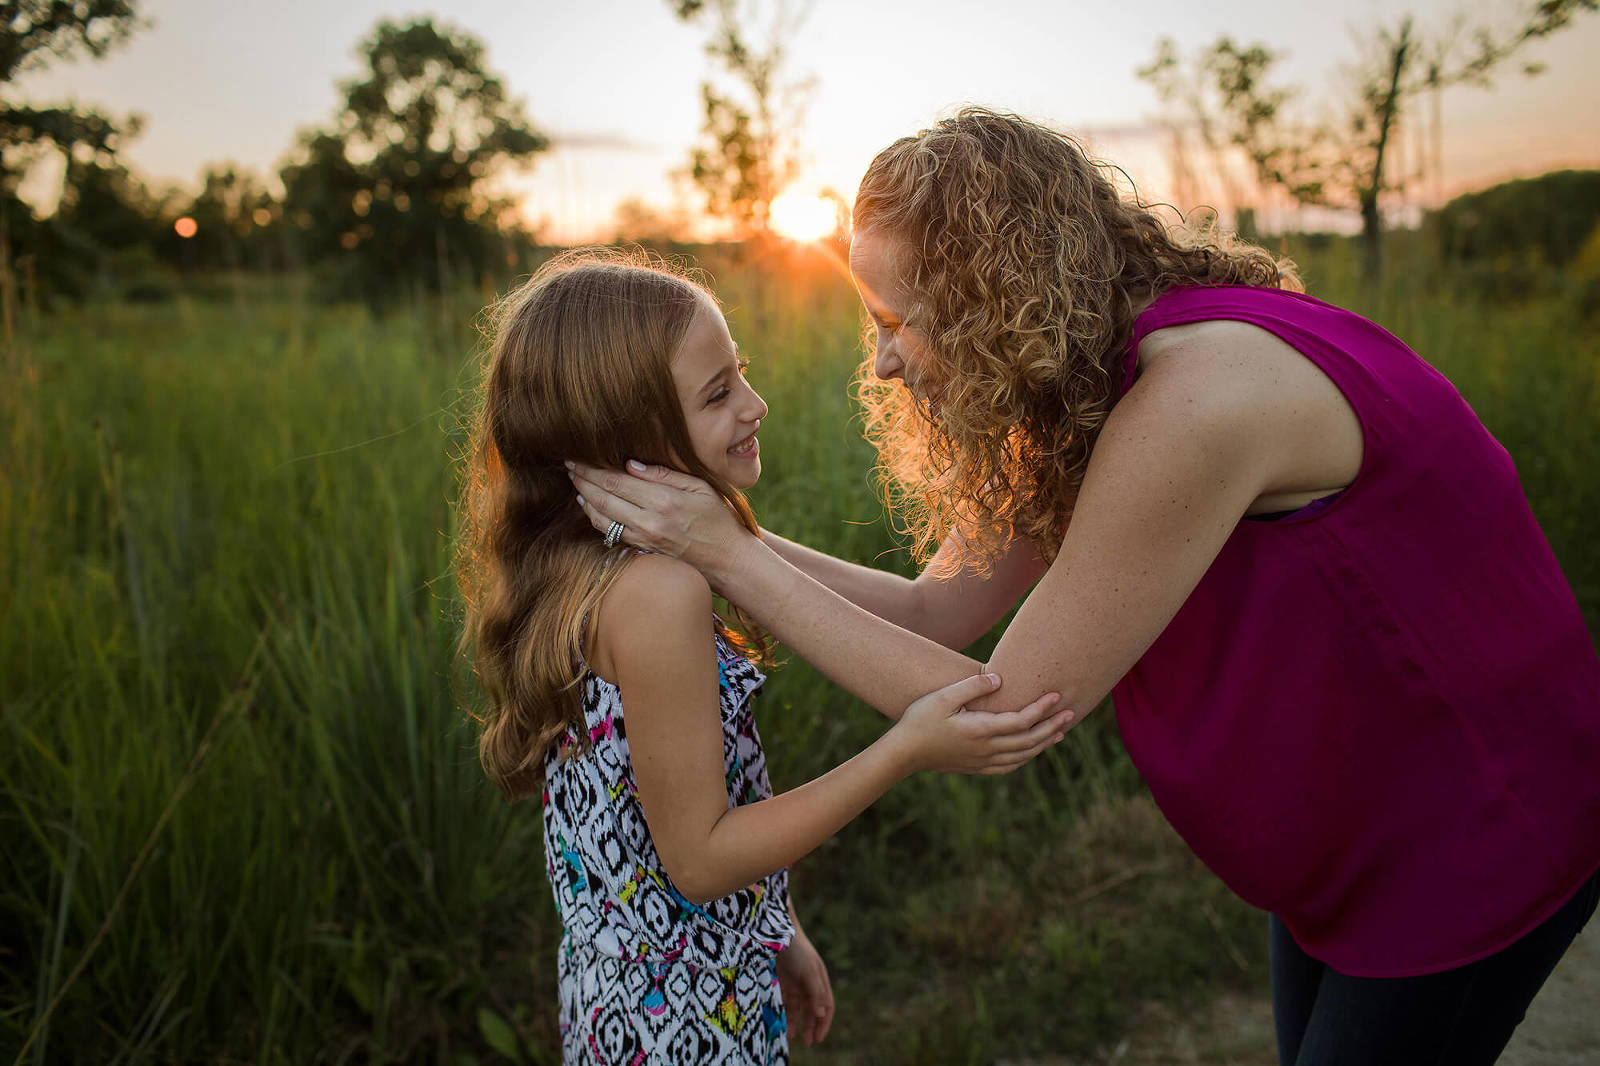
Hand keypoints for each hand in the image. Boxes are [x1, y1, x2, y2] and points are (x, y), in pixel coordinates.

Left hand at [567, 459, 747, 569]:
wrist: (726, 558)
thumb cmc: (717, 518)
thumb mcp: (699, 487)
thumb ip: (664, 474)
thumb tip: (630, 465)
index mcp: (663, 501)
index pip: (616, 482)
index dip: (592, 469)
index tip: (577, 456)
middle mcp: (649, 522)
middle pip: (603, 498)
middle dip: (582, 480)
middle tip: (569, 465)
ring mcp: (643, 538)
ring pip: (601, 518)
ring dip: (584, 499)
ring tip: (575, 482)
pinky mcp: (642, 549)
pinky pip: (610, 532)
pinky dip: (595, 517)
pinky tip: (590, 505)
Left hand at [776, 926, 833, 1046]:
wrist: (777, 932)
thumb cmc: (797, 950)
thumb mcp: (809, 972)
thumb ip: (816, 993)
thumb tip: (822, 1014)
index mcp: (821, 980)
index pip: (827, 1006)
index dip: (824, 1023)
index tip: (818, 1038)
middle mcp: (811, 983)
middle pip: (814, 1010)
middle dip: (812, 1026)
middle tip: (808, 1042)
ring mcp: (797, 983)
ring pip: (800, 1009)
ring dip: (798, 1023)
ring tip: (793, 1038)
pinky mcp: (784, 982)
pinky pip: (787, 1003)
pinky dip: (787, 1015)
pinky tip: (784, 1026)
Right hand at [892, 673, 1071, 774]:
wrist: (905, 753)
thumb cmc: (920, 720)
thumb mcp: (943, 697)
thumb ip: (972, 686)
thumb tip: (1000, 679)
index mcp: (981, 730)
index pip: (1021, 721)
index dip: (1041, 709)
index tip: (1056, 696)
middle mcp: (986, 749)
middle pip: (1029, 740)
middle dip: (1051, 726)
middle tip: (1070, 714)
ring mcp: (982, 761)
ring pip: (1022, 755)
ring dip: (1043, 744)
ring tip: (1059, 733)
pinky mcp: (976, 767)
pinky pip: (1009, 766)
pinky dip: (1026, 758)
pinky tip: (1032, 752)